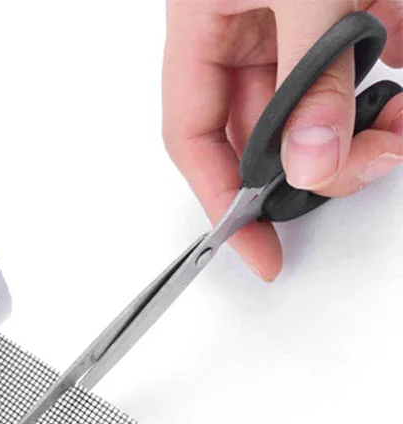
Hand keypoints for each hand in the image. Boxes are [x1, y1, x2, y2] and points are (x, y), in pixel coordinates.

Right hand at [163, 1, 402, 280]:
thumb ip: (310, 76)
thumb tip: (312, 160)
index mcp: (201, 20)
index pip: (193, 136)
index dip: (222, 200)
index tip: (258, 248)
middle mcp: (239, 22)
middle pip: (259, 129)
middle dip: (315, 160)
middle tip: (362, 167)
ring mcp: (290, 11)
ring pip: (313, 100)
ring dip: (358, 124)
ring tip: (395, 124)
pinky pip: (357, 55)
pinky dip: (386, 74)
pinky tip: (401, 75)